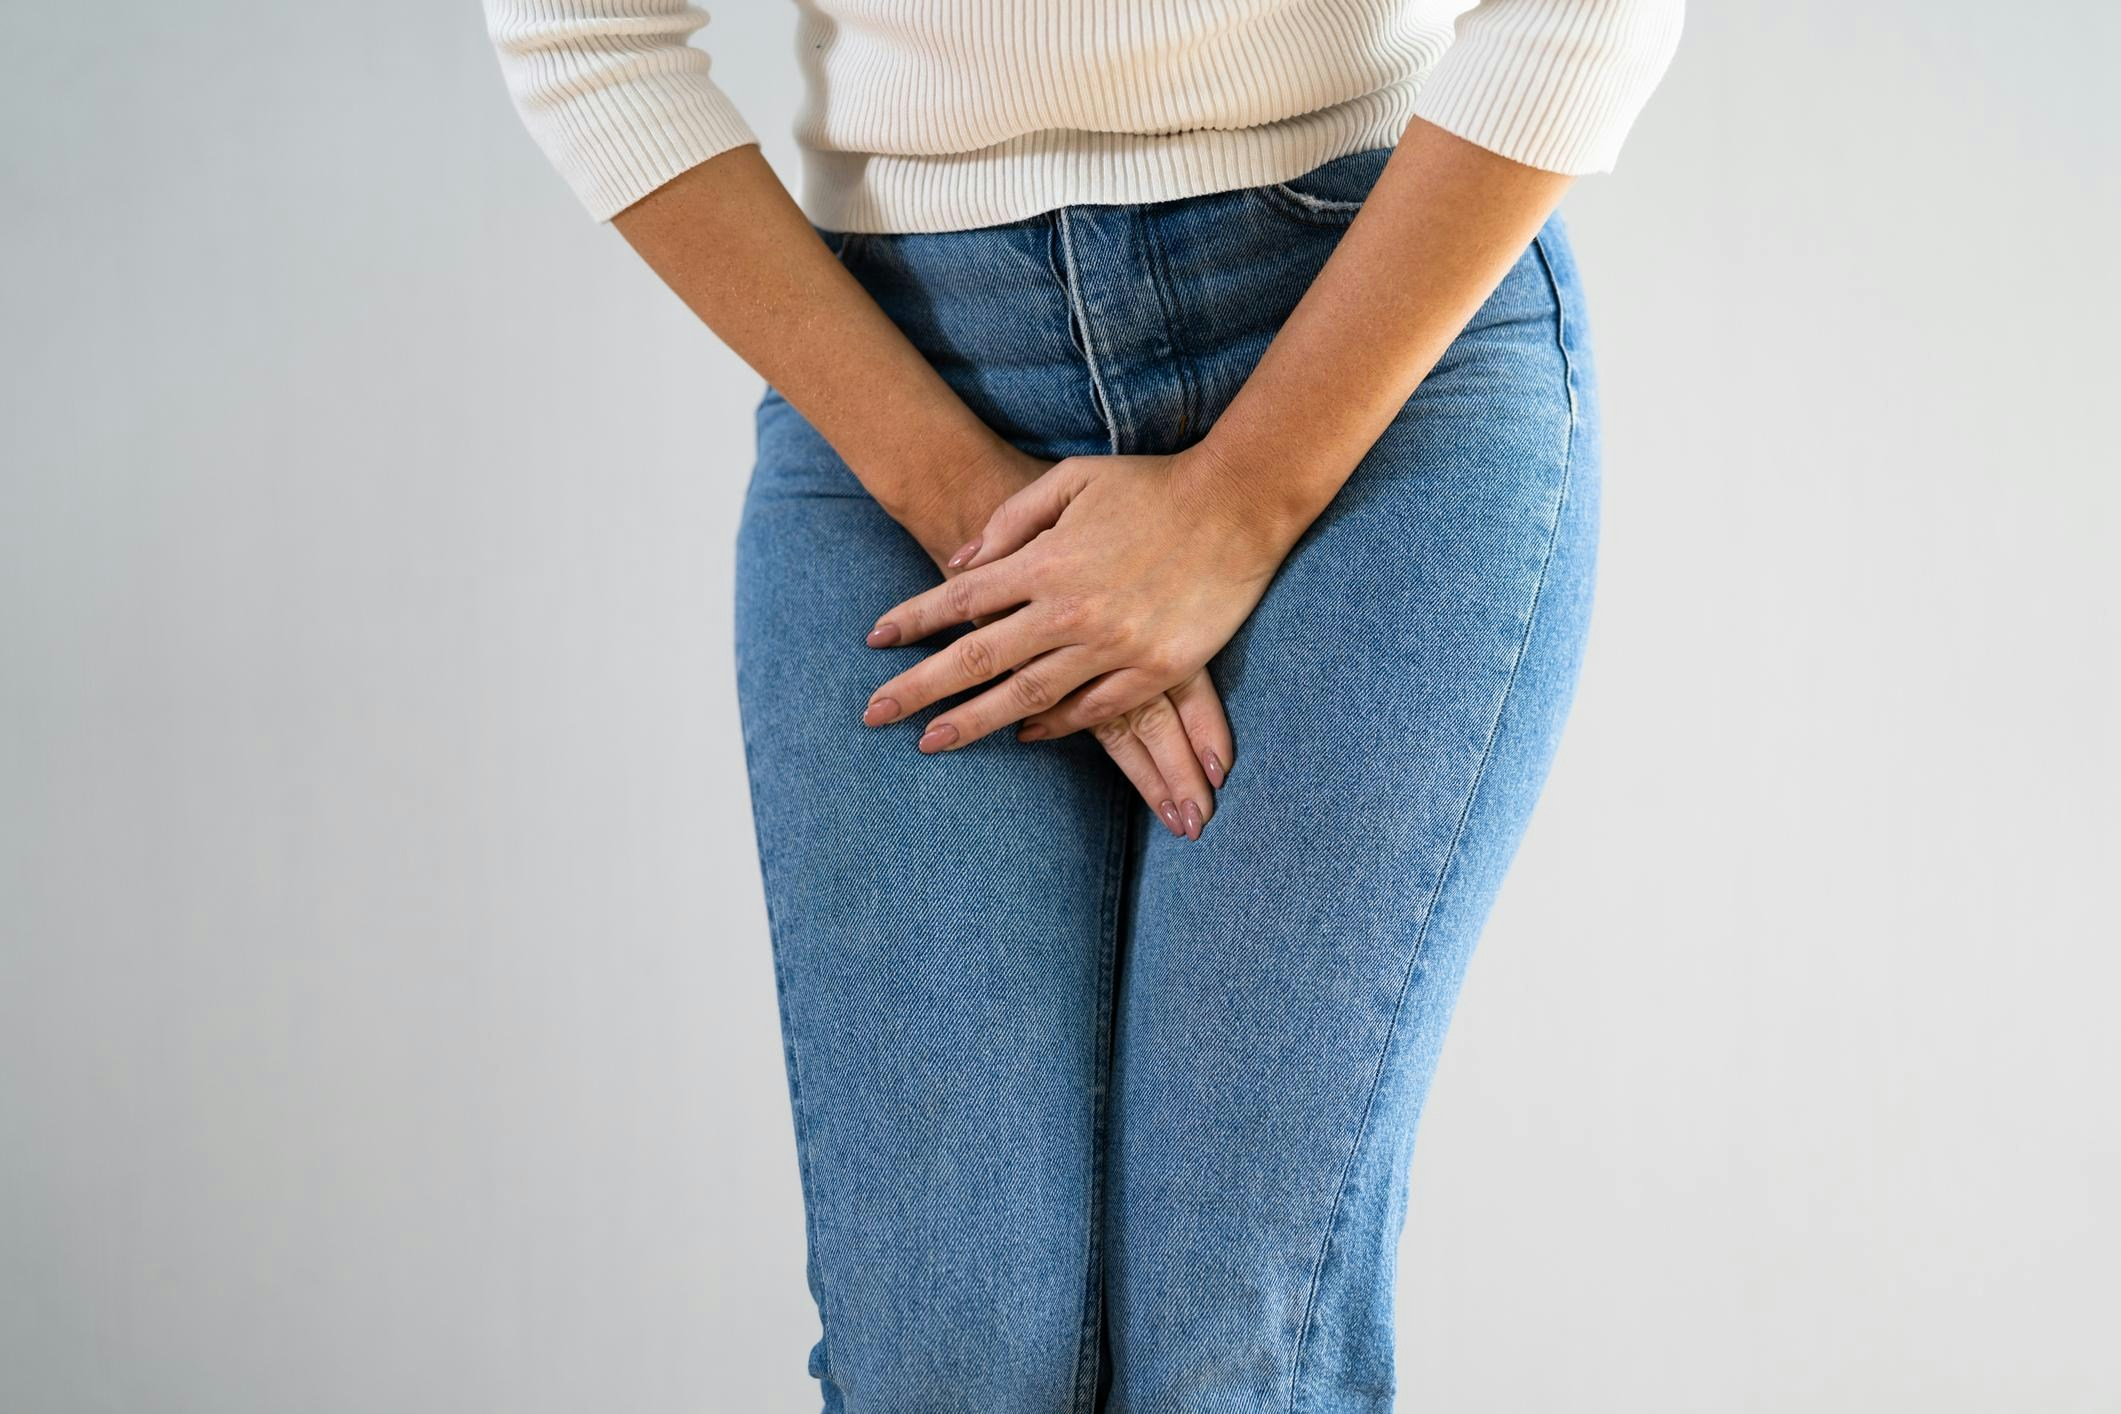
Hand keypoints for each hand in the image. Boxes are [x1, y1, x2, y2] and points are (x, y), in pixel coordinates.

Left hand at [862, 448, 1291, 832]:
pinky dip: (1056, 726)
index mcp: (1046, 561)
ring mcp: (1113, 644)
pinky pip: (1095, 708)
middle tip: (876, 715)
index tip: (874, 642)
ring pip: (1028, 695)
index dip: (913, 621)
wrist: (1238, 503)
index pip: (960, 598)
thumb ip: (1011, 520)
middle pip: (978, 658)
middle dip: (920, 688)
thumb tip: (960, 563)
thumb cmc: (1152, 485)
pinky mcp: (1157, 667)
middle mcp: (1070, 609)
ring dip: (976, 721)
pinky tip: (1025, 736)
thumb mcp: (1071, 479)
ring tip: (933, 742)